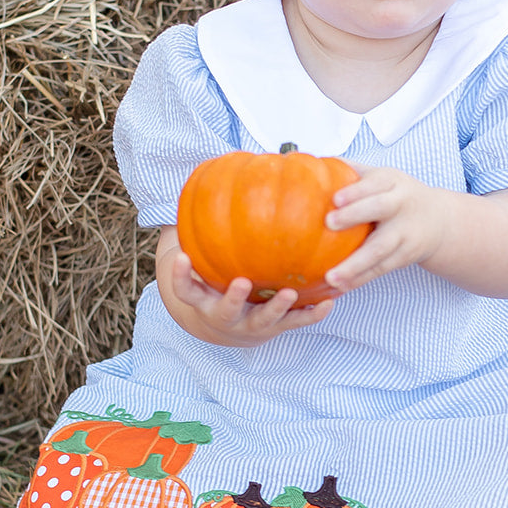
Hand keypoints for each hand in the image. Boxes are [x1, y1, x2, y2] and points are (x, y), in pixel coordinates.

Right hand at [159, 235, 335, 347]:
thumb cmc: (218, 282)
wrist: (231, 327)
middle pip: (225, 310)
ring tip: (290, 292)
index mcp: (203, 299)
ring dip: (276, 307)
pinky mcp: (275, 328)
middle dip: (233, 297)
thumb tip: (211, 178)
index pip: (184, 288)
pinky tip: (328, 301)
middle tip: (242, 281)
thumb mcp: (205, 267)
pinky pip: (294, 323)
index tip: (182, 257)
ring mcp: (250, 325)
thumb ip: (205, 235)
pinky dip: (310, 314)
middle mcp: (225, 315)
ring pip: (262, 320)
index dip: (180, 275)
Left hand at [323, 166, 446, 292]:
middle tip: (329, 224)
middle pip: (381, 209)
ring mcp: (405, 233)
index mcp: (392, 182)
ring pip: (380, 249)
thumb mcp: (381, 176)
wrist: (438, 220)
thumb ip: (351, 170)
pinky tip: (340, 286)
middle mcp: (401, 205)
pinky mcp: (404, 256)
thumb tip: (310, 162)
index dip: (356, 190)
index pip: (375, 183)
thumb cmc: (398, 194)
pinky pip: (380, 269)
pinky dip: (360, 279)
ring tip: (331, 277)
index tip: (335, 198)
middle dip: (355, 215)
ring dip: (355, 265)